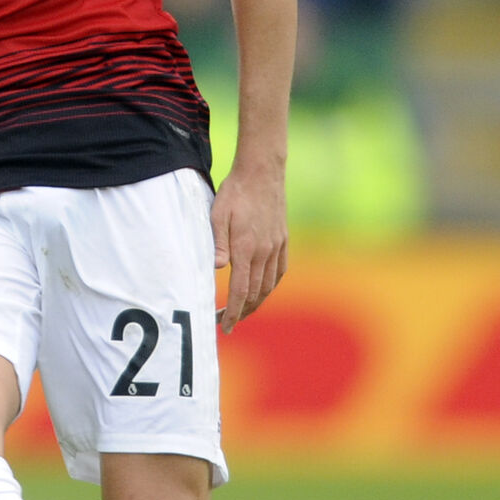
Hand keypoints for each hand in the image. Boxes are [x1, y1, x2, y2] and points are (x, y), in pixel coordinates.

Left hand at [212, 167, 287, 334]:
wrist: (262, 172)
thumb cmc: (235, 192)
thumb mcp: (217, 214)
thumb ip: (217, 243)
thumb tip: (216, 269)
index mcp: (246, 248)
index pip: (241, 290)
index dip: (233, 312)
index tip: (225, 326)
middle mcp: (264, 251)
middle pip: (256, 293)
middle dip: (242, 312)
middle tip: (227, 322)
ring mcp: (276, 246)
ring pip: (269, 285)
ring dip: (257, 302)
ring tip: (243, 312)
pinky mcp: (283, 240)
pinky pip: (279, 271)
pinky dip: (271, 286)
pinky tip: (263, 290)